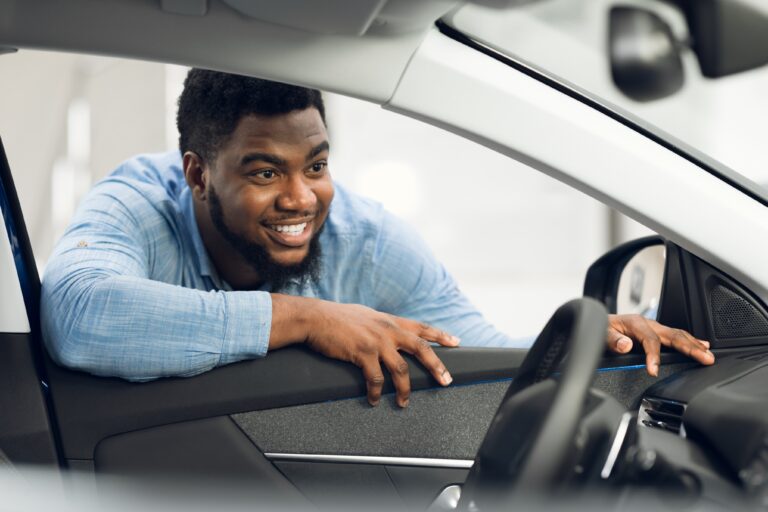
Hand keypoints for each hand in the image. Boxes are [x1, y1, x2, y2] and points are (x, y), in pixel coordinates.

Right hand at [270, 295, 458, 407]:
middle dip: (436, 366)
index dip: (440, 335)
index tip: (456, 342)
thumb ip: (381, 324)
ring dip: (405, 389)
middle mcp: (387, 330)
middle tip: (446, 380)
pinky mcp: (362, 353)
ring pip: (401, 369)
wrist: (315, 317)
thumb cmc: (336, 317)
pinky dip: (377, 392)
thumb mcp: (366, 315)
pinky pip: (376, 379)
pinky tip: (375, 400)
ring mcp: (376, 341)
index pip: (421, 327)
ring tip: (404, 403)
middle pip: (421, 348)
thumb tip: (389, 333)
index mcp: (389, 321)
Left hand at [605, 314, 714, 376]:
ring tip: (708, 354)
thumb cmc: (601, 328)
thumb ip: (612, 340)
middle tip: (706, 358)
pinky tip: (701, 345)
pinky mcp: (655, 331)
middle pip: (673, 335)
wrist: (600, 321)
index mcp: (636, 323)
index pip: (650, 340)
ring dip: (694, 344)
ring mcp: (654, 327)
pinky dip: (690, 341)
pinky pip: (675, 336)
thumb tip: (625, 345)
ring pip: (678, 335)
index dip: (654, 356)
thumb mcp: (601, 333)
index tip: (654, 371)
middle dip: (691, 347)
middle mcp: (648, 323)